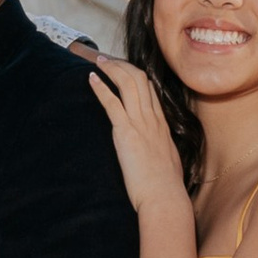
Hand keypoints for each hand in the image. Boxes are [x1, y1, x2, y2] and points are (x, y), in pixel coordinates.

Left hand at [87, 50, 190, 217]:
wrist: (164, 197)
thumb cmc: (164, 187)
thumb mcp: (166, 161)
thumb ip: (159, 150)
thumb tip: (154, 152)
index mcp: (162, 125)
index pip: (151, 90)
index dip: (136, 76)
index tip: (123, 69)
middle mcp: (153, 119)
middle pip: (140, 80)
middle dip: (122, 65)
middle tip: (107, 59)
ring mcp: (141, 124)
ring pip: (128, 84)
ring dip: (111, 69)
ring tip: (98, 61)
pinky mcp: (126, 133)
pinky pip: (113, 103)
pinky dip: (101, 88)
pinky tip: (91, 79)